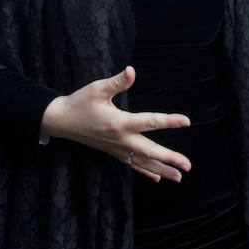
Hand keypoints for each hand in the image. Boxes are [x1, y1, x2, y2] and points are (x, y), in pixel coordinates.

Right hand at [41, 66, 191, 182]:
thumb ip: (117, 82)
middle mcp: (121, 139)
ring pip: (143, 162)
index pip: (150, 122)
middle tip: (187, 166)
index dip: (169, 121)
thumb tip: (131, 71)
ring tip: (179, 178)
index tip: (187, 121)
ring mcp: (117, 148)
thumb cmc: (80, 102)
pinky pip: (132, 164)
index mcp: (119, 122)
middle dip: (170, 159)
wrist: (61, 121)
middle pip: (150, 151)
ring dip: (162, 169)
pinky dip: (146, 171)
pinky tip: (158, 177)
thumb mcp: (97, 89)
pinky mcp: (113, 152)